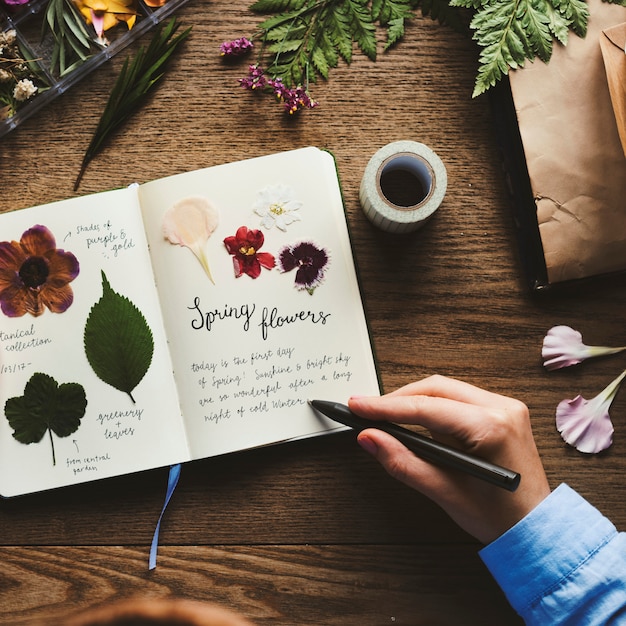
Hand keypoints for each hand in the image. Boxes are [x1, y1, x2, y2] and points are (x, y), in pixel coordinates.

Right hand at [348, 375, 550, 543]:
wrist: (536, 528)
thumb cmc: (500, 517)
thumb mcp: (445, 493)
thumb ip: (403, 462)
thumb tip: (370, 439)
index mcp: (491, 427)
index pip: (425, 408)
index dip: (386, 406)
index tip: (358, 406)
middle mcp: (502, 408)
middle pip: (435, 388)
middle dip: (398, 399)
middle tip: (367, 411)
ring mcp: (505, 406)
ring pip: (445, 390)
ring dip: (414, 402)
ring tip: (388, 420)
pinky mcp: (502, 411)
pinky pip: (458, 399)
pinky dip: (433, 408)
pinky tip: (417, 423)